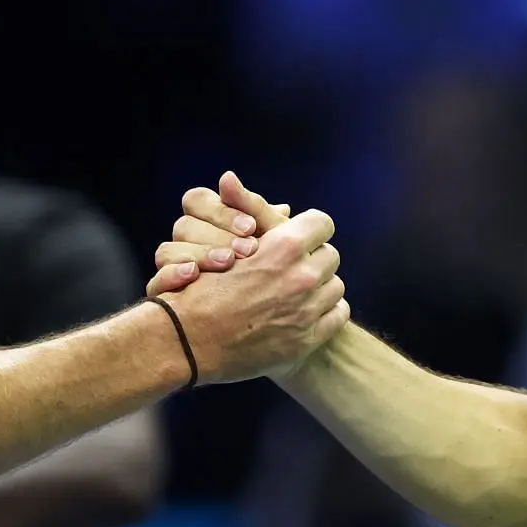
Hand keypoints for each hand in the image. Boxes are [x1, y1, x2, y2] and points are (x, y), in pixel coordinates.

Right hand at [148, 172, 290, 297]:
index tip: (251, 227)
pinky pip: (156, 282)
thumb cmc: (279, 279)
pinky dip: (173, 275)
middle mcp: (188, 245)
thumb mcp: (278, 245)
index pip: (197, 201)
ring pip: (166, 251)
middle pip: (183, 225)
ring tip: (228, 263)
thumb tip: (228, 178)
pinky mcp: (168, 298)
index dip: (221, 211)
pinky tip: (194, 276)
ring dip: (200, 254)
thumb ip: (259, 212)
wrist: (272, 331)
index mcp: (208, 224)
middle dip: (217, 235)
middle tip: (248, 250)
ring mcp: (174, 271)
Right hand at [154, 191, 347, 383]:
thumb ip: (244, 212)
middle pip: (331, 255)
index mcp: (284, 246)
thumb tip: (247, 186)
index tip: (300, 238)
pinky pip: (338, 314)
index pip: (322, 223)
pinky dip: (325, 312)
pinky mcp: (307, 339)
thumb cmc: (202, 288)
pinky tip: (303, 313)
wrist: (189, 341)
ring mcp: (307, 310)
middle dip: (313, 259)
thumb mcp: (223, 241)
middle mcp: (302, 277)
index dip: (310, 229)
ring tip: (295, 292)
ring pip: (336, 285)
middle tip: (292, 268)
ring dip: (320, 286)